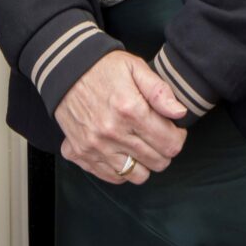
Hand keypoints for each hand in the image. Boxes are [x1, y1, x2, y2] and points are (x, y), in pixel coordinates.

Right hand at [54, 51, 186, 184]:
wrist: (65, 70)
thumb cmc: (104, 68)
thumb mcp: (136, 68)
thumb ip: (160, 91)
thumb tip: (180, 113)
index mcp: (130, 110)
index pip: (170, 143)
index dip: (178, 137)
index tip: (174, 129)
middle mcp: (112, 133)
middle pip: (157, 162)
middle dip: (164, 150)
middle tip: (158, 135)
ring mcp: (94, 147)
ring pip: (137, 175)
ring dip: (144, 163)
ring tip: (140, 144)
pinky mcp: (80, 154)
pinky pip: (112, 177)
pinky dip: (122, 169)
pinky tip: (122, 150)